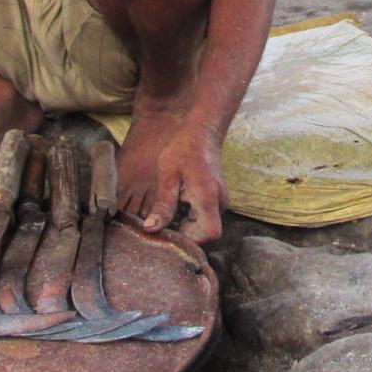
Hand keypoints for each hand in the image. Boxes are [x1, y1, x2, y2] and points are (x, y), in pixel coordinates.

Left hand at [141, 122, 227, 245]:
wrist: (202, 131)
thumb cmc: (183, 150)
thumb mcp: (167, 177)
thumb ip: (163, 205)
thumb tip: (150, 228)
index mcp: (207, 197)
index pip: (208, 235)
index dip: (189, 239)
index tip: (169, 232)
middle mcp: (220, 202)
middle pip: (208, 235)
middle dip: (186, 235)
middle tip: (164, 225)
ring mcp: (221, 201)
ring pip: (207, 227)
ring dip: (188, 227)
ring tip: (167, 214)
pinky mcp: (217, 199)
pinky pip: (206, 217)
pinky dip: (191, 218)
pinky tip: (176, 206)